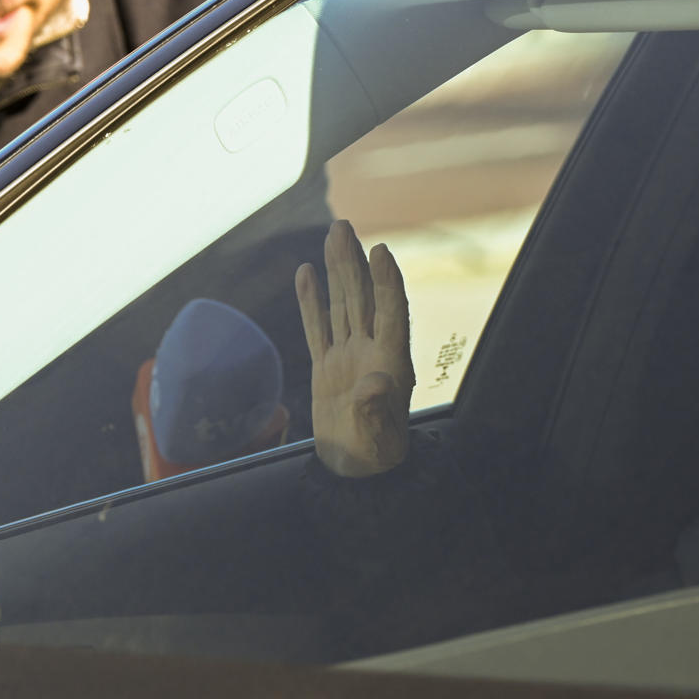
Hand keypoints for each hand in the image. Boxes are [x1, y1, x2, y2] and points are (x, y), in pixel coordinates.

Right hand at [296, 220, 414, 477]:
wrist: (356, 473)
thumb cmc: (374, 456)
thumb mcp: (377, 436)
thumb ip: (375, 410)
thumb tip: (376, 384)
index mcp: (392, 362)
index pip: (391, 312)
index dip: (387, 282)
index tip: (380, 251)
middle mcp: (372, 352)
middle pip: (363, 299)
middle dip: (355, 263)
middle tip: (345, 226)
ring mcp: (349, 357)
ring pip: (342, 305)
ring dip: (338, 271)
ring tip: (333, 234)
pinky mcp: (327, 367)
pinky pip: (318, 327)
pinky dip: (311, 301)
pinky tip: (306, 273)